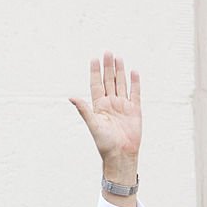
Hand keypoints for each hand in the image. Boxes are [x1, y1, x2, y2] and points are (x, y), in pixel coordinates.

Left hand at [69, 52, 140, 179]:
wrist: (121, 154)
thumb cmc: (105, 143)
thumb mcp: (93, 124)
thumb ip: (84, 110)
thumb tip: (71, 97)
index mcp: (99, 107)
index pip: (97, 85)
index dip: (95, 72)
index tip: (94, 59)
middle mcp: (110, 104)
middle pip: (109, 81)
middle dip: (108, 67)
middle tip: (107, 52)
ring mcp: (123, 106)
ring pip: (121, 84)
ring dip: (120, 71)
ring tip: (118, 58)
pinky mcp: (135, 110)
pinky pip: (135, 93)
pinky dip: (135, 82)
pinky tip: (134, 72)